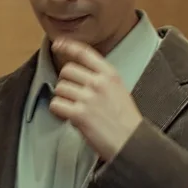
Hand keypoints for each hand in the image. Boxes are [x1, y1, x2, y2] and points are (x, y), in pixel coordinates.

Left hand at [49, 38, 143, 160]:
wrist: (132, 143)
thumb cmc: (126, 121)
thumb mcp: (119, 91)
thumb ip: (101, 80)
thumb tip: (79, 75)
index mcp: (110, 74)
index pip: (84, 53)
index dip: (68, 46)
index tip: (57, 44)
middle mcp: (99, 82)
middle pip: (66, 71)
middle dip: (66, 82)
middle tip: (72, 96)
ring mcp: (88, 98)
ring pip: (60, 88)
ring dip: (62, 99)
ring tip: (74, 109)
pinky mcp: (79, 114)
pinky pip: (56, 105)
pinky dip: (58, 112)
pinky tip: (68, 117)